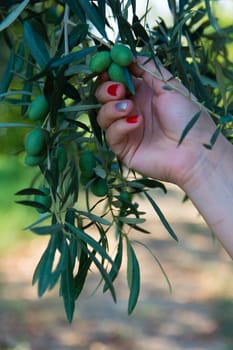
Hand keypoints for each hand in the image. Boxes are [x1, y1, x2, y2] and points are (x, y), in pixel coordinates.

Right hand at [95, 58, 219, 188]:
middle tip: (119, 90)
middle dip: (106, 89)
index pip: (116, 79)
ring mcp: (126, 129)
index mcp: (142, 93)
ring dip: (111, 108)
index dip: (108, 70)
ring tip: (129, 107)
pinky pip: (111, 134)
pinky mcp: (123, 147)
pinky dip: (120, 126)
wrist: (195, 152)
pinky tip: (137, 123)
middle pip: (104, 96)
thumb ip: (148, 68)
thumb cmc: (188, 118)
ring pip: (103, 114)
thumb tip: (128, 55)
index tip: (105, 63)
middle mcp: (132, 110)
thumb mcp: (170, 86)